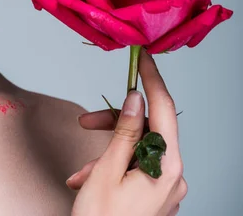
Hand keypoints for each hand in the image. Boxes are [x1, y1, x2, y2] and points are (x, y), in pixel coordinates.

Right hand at [70, 49, 187, 215]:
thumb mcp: (107, 171)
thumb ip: (124, 131)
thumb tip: (136, 98)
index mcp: (167, 167)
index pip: (164, 109)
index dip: (152, 79)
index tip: (143, 57)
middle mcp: (173, 177)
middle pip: (146, 130)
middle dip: (114, 123)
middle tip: (85, 122)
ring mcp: (165, 189)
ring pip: (137, 150)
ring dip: (107, 151)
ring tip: (81, 171)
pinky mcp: (155, 198)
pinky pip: (136, 168)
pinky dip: (112, 167)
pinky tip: (87, 180)